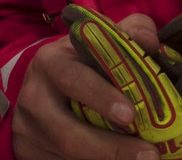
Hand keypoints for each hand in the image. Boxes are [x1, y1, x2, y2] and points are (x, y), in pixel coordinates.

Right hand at [12, 14, 161, 159]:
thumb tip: (151, 41)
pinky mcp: (32, 154)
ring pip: (68, 156)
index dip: (100, 96)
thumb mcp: (94, 43)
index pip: (72, 79)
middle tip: (150, 153)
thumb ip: (127, 33)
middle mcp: (35, 99)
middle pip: (68, 133)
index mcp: (50, 63)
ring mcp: (30, 132)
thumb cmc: (78, 65)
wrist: (38, 89)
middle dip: (111, 148)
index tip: (129, 114)